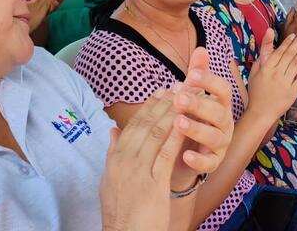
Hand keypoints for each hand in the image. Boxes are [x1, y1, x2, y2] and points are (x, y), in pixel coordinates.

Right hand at [100, 88, 183, 230]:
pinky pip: (167, 153)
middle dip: (163, 103)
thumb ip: (112, 154)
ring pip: (157, 134)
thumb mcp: (109, 181)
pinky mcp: (153, 184)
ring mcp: (138, 171)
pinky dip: (176, 134)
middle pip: (145, 125)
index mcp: (114, 159)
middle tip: (177, 86)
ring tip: (185, 97)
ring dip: (173, 112)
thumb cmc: (121, 212)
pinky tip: (186, 121)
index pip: (132, 125)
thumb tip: (113, 130)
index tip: (160, 92)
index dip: (148, 107)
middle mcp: (124, 161)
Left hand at [171, 48, 234, 183]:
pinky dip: (199, 160)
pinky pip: (209, 163)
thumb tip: (200, 48)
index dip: (209, 81)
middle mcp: (225, 123)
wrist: (184, 155)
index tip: (190, 74)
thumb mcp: (192, 96)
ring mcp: (221, 144)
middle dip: (199, 104)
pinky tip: (185, 155)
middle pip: (219, 112)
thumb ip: (197, 74)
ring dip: (197, 129)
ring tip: (178, 122)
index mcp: (220, 104)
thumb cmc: (192, 119)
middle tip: (178, 98)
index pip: (223, 89)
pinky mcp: (213, 163)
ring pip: (215, 137)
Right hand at [246, 29, 296, 123]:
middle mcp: (276, 74)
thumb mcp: (255, 71)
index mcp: (266, 68)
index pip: (279, 52)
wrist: (260, 112)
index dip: (288, 43)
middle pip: (290, 55)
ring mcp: (285, 83)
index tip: (295, 34)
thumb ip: (263, 53)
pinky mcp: (293, 92)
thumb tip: (268, 34)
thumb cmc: (257, 91)